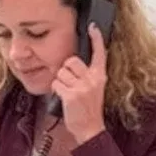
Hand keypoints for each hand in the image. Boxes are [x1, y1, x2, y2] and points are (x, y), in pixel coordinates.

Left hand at [51, 23, 107, 145]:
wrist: (90, 128)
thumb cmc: (89, 108)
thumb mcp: (95, 88)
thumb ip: (88, 75)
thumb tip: (74, 62)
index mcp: (100, 76)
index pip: (100, 53)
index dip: (96, 38)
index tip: (92, 27)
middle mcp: (93, 80)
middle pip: (71, 61)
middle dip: (65, 69)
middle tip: (70, 81)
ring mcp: (82, 87)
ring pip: (61, 72)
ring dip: (60, 81)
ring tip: (67, 92)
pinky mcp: (71, 95)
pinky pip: (56, 83)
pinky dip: (56, 90)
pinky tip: (62, 97)